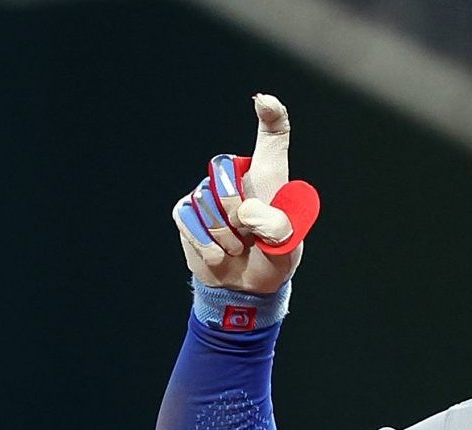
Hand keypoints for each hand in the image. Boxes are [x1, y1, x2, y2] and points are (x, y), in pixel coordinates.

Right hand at [171, 94, 320, 293]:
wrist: (245, 286)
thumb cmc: (271, 258)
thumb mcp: (285, 247)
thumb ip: (274, 227)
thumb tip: (245, 211)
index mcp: (269, 179)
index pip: (273, 140)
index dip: (271, 117)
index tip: (266, 102)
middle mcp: (236, 178)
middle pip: (223, 168)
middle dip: (234, 206)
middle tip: (249, 234)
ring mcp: (207, 192)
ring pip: (205, 200)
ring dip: (224, 235)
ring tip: (237, 247)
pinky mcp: (186, 210)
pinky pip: (189, 219)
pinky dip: (207, 244)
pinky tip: (219, 253)